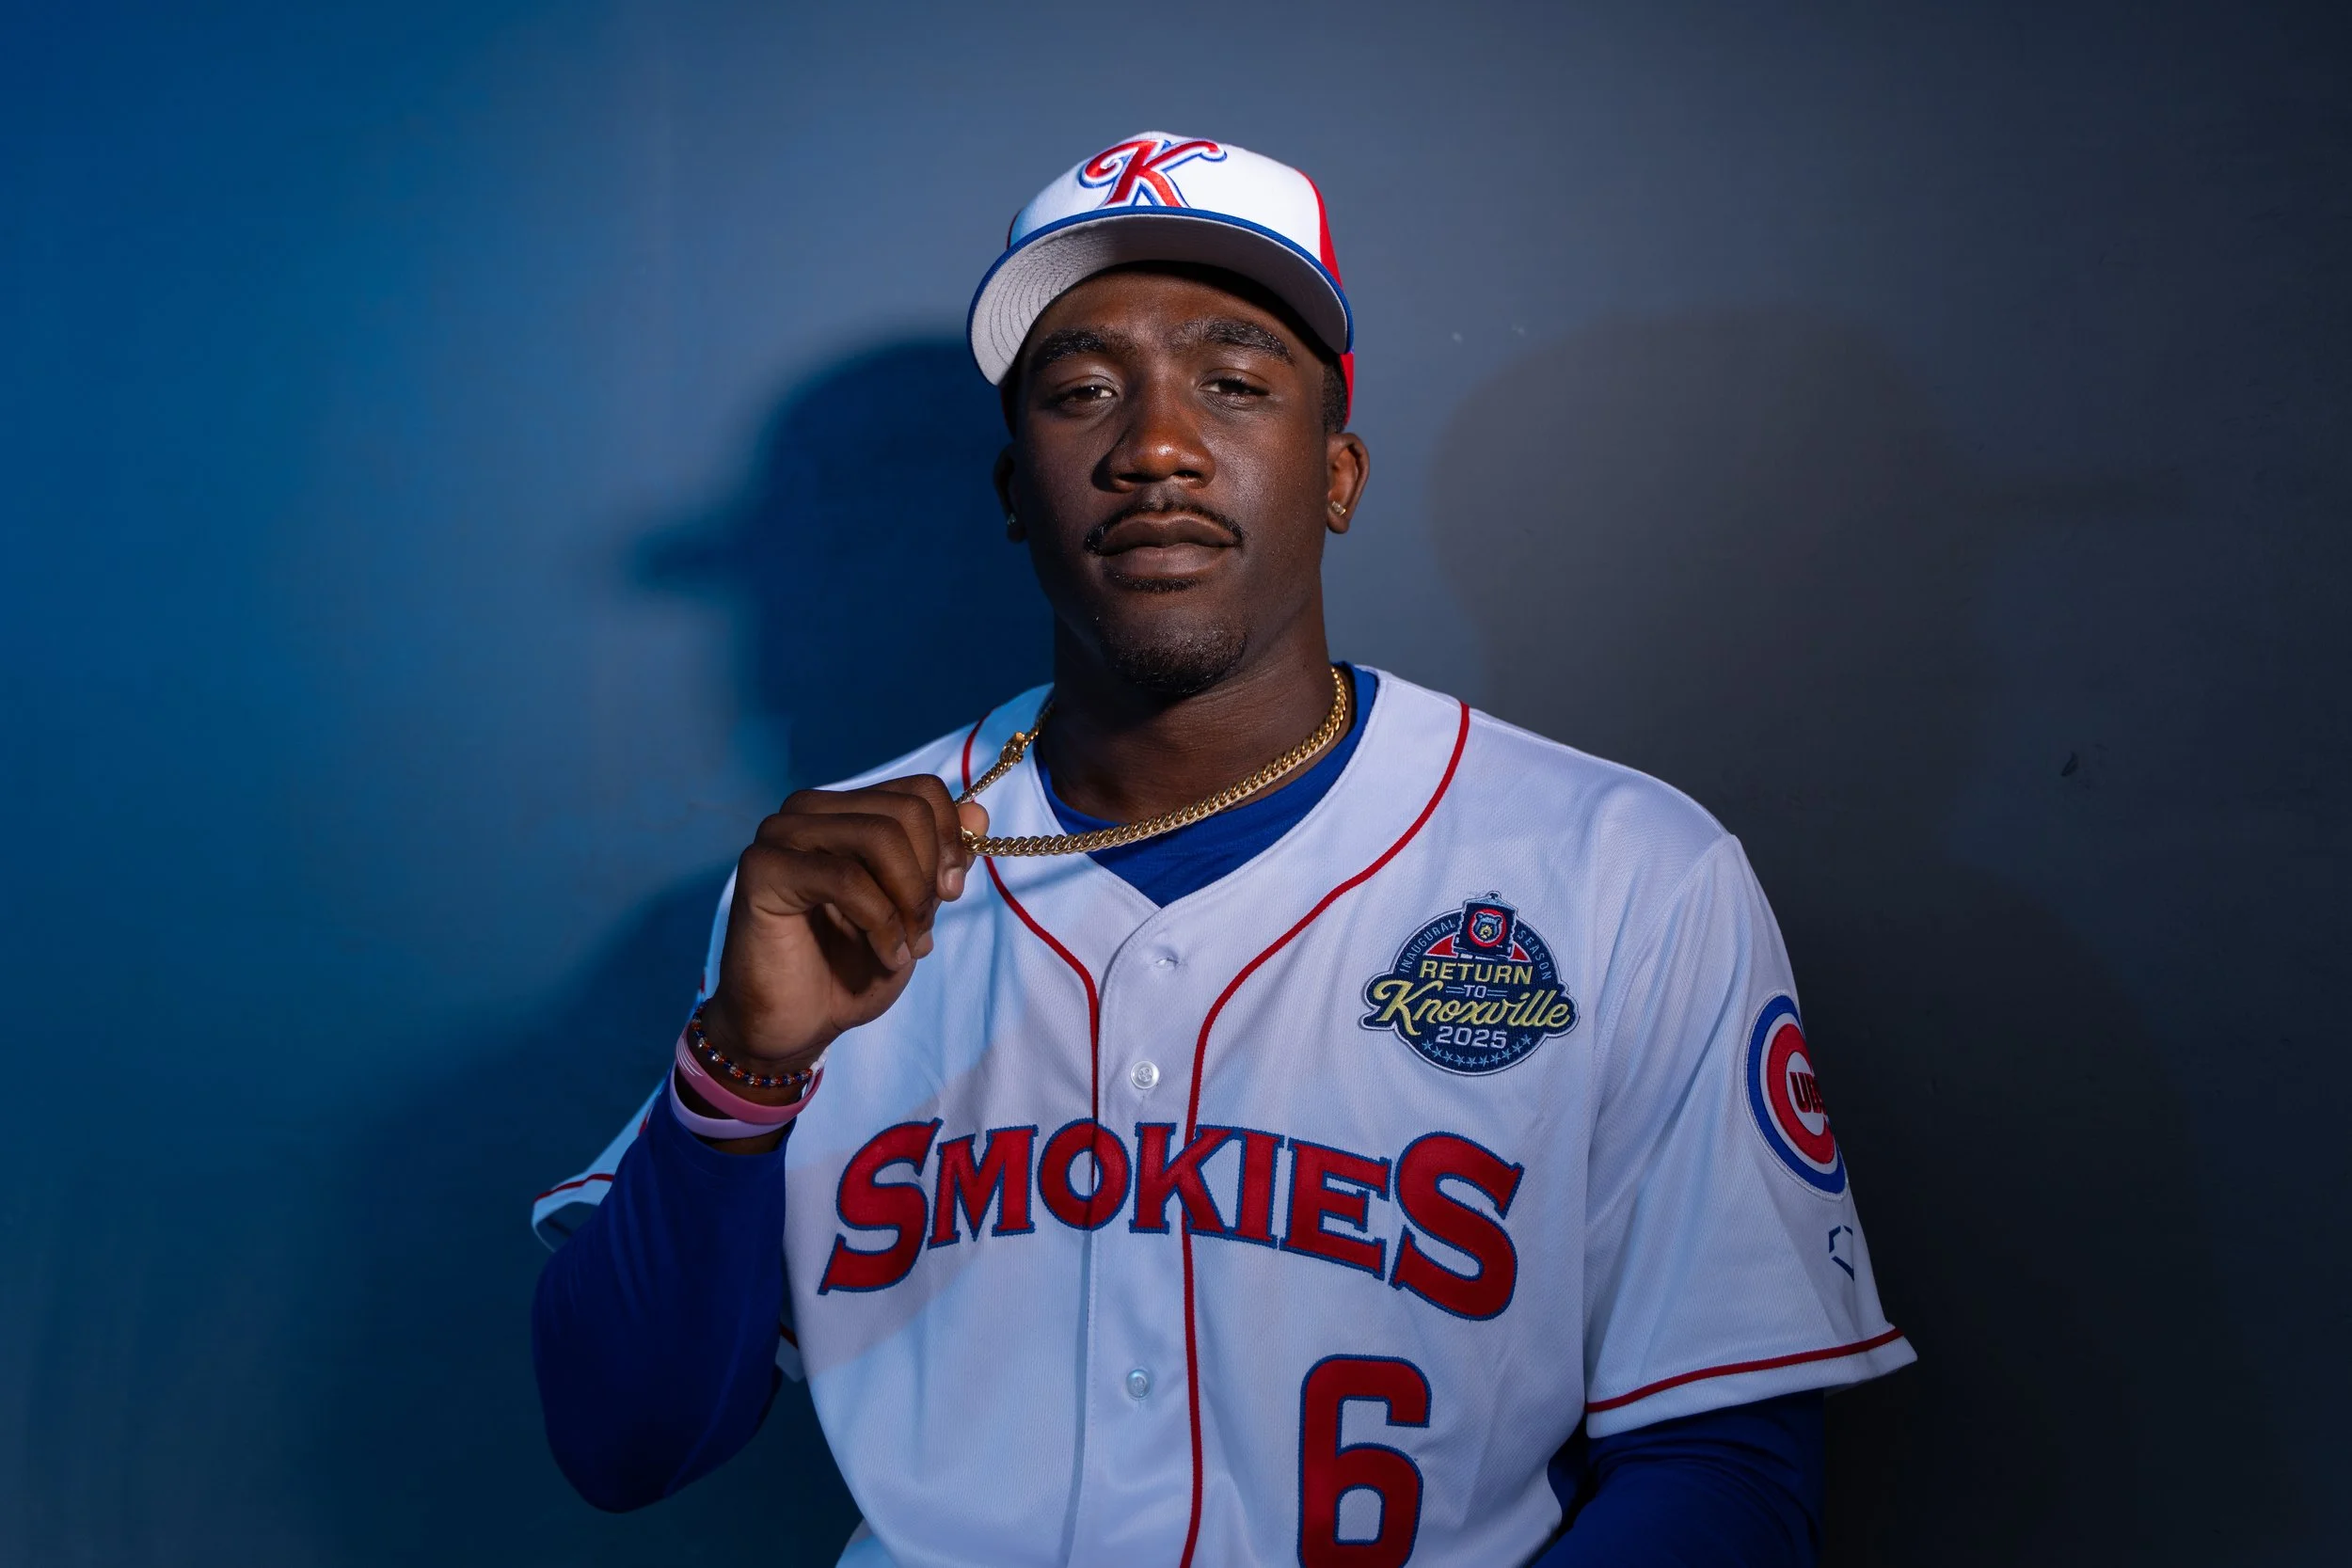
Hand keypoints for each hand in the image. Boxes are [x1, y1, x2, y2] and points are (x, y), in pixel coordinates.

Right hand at [701, 777, 987, 1084]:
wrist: (797, 1024)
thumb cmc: (850, 966)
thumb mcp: (914, 909)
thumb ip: (940, 859)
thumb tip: (978, 812)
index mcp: (845, 810)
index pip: (920, 791)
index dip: (951, 840)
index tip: (952, 891)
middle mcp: (809, 809)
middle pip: (906, 812)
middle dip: (929, 878)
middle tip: (925, 929)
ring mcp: (781, 834)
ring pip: (880, 837)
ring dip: (909, 900)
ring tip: (908, 945)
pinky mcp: (762, 869)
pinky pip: (846, 878)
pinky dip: (881, 922)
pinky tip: (886, 954)